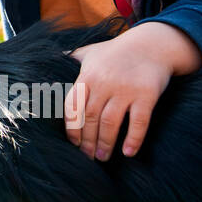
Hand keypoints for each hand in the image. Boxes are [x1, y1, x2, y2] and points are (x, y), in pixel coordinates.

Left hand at [65, 22, 200, 159]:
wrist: (152, 44)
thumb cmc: (116, 51)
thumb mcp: (90, 51)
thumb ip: (71, 59)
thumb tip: (49, 61)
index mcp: (88, 75)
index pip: (73, 106)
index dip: (72, 127)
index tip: (73, 144)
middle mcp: (104, 83)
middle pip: (91, 117)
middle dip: (87, 140)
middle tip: (87, 157)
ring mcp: (126, 89)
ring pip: (111, 122)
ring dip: (105, 143)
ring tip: (103, 157)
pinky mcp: (147, 94)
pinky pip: (139, 121)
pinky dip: (133, 139)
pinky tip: (128, 152)